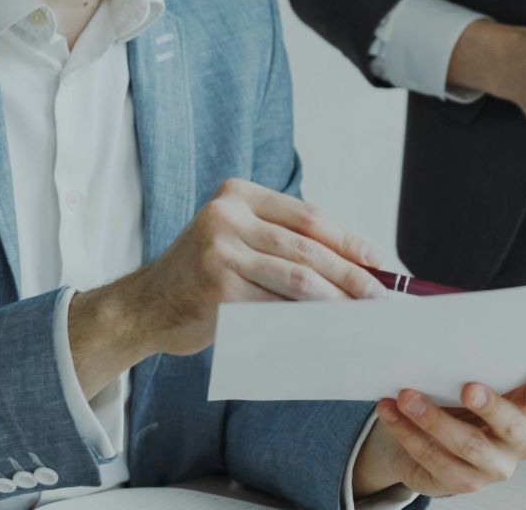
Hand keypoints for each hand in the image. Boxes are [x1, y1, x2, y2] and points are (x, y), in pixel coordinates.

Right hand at [74, 178, 385, 391]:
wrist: (146, 307)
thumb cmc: (204, 277)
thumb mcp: (238, 241)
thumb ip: (284, 245)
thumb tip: (355, 265)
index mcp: (238, 194)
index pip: (308, 216)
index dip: (349, 240)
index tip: (379, 262)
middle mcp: (226, 215)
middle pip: (307, 246)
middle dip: (350, 273)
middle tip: (379, 295)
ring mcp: (220, 251)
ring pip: (297, 276)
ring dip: (337, 298)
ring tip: (361, 314)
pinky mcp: (218, 289)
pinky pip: (277, 306)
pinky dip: (308, 320)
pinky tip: (327, 330)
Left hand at [352, 361, 525, 497]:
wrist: (433, 444)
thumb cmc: (458, 399)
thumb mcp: (471, 379)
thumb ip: (473, 362)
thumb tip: (446, 324)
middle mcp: (519, 441)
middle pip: (510, 426)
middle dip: (490, 406)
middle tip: (468, 388)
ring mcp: (494, 466)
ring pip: (467, 445)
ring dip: (432, 419)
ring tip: (406, 396)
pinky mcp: (465, 483)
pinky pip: (434, 459)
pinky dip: (408, 433)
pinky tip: (391, 413)